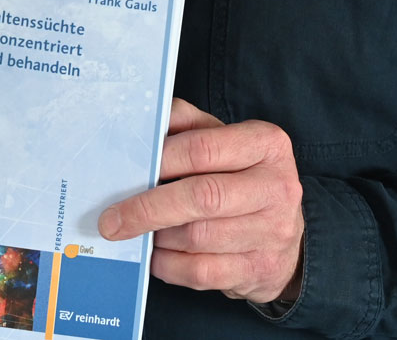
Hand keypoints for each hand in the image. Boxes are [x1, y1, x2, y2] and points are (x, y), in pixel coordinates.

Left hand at [97, 98, 304, 305]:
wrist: (284, 235)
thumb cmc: (242, 178)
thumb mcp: (224, 140)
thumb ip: (187, 124)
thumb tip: (144, 124)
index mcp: (267, 144)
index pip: (203, 148)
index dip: (161, 160)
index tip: (129, 170)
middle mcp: (277, 188)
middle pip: (201, 197)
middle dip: (148, 209)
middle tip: (112, 220)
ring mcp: (273, 233)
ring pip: (197, 237)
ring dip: (158, 237)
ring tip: (139, 232)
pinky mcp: (260, 269)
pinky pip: (201, 272)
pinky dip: (169, 265)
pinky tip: (157, 256)